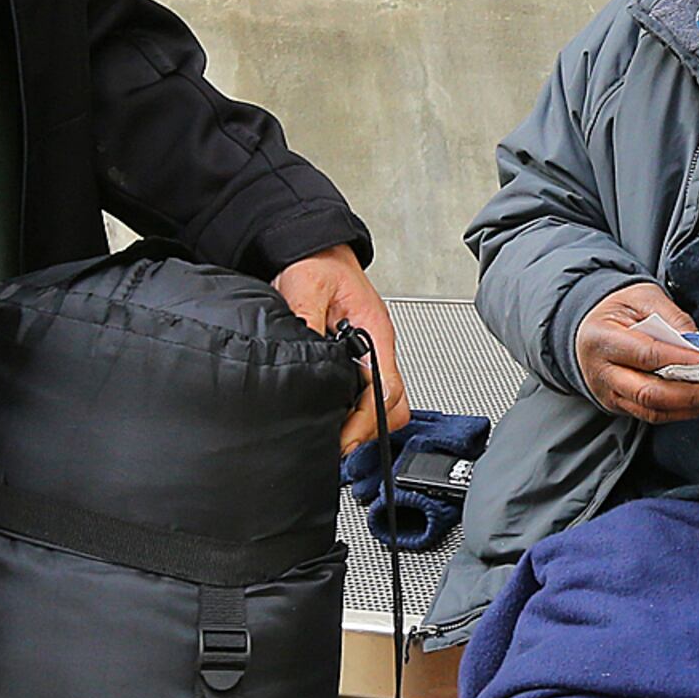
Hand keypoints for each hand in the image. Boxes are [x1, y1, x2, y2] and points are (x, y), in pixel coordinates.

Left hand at [275, 245, 410, 451]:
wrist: (317, 250)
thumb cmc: (317, 264)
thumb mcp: (307, 286)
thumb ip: (306, 319)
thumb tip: (304, 352)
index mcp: (375, 333)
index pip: (386, 389)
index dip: (366, 421)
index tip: (345, 441)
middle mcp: (379, 348)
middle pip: (393, 405)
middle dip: (369, 430)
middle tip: (339, 447)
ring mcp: (372, 355)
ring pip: (384, 403)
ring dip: (364, 423)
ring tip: (335, 437)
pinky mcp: (359, 359)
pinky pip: (368, 394)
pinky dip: (356, 412)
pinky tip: (334, 417)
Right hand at [574, 281, 698, 424]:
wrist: (588, 326)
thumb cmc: (616, 310)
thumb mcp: (642, 297)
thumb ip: (671, 317)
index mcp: (602, 339)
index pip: (646, 355)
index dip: (681, 361)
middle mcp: (601, 372)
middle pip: (648, 393)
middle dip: (689, 395)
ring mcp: (609, 393)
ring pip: (651, 410)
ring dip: (688, 408)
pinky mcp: (618, 404)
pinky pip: (651, 415)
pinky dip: (679, 412)